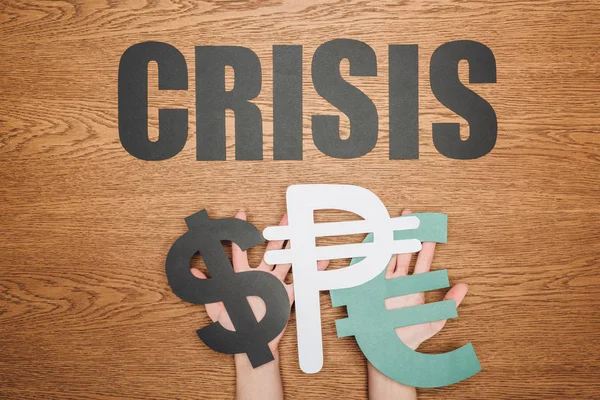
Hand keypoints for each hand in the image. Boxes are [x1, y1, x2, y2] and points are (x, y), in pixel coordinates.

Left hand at [190, 211, 329, 354]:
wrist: (250, 344)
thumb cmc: (231, 326)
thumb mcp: (216, 306)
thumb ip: (206, 288)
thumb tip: (192, 271)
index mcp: (241, 276)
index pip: (239, 249)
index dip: (240, 231)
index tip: (241, 214)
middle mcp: (259, 276)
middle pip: (270, 249)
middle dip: (277, 233)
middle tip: (286, 217)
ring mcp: (274, 284)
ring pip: (286, 261)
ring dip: (295, 248)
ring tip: (304, 233)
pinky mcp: (286, 295)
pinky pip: (300, 281)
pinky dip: (311, 271)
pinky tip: (319, 261)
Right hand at [367, 209, 468, 398]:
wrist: (390, 352)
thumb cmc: (411, 338)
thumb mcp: (434, 321)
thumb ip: (448, 303)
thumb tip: (464, 286)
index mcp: (415, 286)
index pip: (421, 260)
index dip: (426, 244)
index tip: (431, 228)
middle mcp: (399, 282)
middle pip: (403, 252)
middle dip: (406, 233)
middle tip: (410, 214)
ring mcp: (384, 284)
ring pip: (387, 256)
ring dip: (390, 239)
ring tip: (393, 222)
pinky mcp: (372, 289)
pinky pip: (371, 269)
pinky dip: (372, 255)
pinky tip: (374, 242)